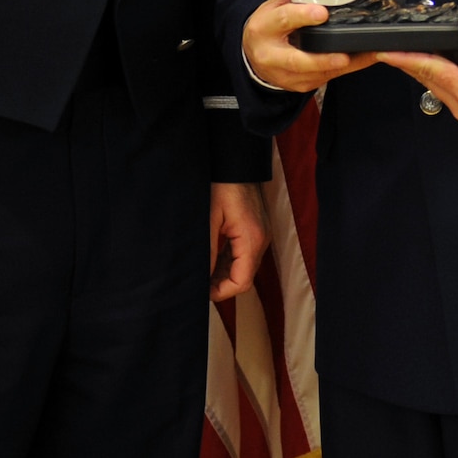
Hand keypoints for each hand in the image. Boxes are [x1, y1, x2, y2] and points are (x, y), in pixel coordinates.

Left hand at [209, 181, 269, 301]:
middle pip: (244, 277)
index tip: (201, 293)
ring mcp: (260, 235)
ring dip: (224, 274)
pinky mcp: (256, 230)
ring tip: (201, 274)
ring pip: (244, 267)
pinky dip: (228, 262)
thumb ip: (208, 251)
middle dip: (221, 285)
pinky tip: (211, 260)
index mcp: (251, 240)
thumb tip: (201, 278)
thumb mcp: (209, 220)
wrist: (237, 164)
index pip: (242, 281)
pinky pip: (243, 254)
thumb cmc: (222, 187)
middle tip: (197, 285)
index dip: (222, 292)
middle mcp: (260, 241)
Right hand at [242, 0, 375, 92]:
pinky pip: (325, 78)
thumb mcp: (274, 6)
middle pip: (297, 60)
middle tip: (344, 56)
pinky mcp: (298, 85)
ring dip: (343, 66)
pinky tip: (363, 59)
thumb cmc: (269, 25)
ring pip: (316, 74)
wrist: (253, 55)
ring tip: (368, 55)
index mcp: (264, 28)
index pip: (283, 20)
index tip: (323, 13)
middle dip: (322, 59)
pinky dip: (347, 69)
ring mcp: (284, 75)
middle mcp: (271, 55)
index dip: (303, 16)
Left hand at [377, 15, 457, 127]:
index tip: (384, 50)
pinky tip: (433, 59)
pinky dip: (435, 73)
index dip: (405, 58)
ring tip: (405, 48)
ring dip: (421, 67)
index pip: (430, 69)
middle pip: (427, 78)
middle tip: (388, 43)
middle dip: (407, 61)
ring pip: (434, 84)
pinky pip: (444, 88)